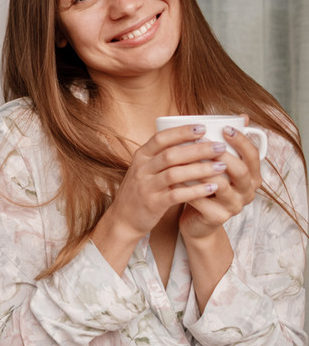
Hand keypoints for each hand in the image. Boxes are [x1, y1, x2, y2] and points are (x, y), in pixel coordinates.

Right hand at [105, 124, 229, 237]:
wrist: (124, 218)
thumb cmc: (141, 190)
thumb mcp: (145, 168)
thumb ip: (163, 155)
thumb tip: (192, 139)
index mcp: (141, 156)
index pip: (161, 138)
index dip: (182, 132)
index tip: (203, 127)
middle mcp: (142, 169)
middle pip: (171, 154)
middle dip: (198, 149)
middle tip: (220, 147)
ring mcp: (146, 186)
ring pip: (175, 174)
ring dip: (200, 169)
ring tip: (222, 166)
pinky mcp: (153, 203)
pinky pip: (176, 195)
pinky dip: (196, 191)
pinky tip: (212, 188)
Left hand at [180, 121, 263, 239]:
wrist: (196, 219)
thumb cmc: (205, 186)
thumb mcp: (216, 165)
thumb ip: (224, 144)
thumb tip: (241, 116)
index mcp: (251, 176)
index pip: (253, 156)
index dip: (242, 141)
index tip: (225, 128)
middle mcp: (247, 191)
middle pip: (240, 170)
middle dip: (221, 153)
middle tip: (203, 141)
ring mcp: (234, 206)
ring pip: (220, 184)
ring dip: (201, 169)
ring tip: (184, 156)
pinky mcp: (217, 217)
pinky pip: (202, 200)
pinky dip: (187, 187)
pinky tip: (174, 177)